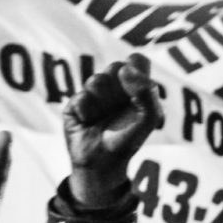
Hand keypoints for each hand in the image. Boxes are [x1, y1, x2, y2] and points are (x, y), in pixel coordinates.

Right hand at [65, 54, 161, 206]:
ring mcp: (92, 95)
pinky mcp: (74, 105)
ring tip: (104, 117)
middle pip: (115, 66)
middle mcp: (113, 87)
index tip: (137, 89)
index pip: (136, 60)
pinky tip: (89, 122)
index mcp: (133, 85)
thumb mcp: (149, 116)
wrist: (104, 162)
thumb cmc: (129, 139)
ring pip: (96, 80)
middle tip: (121, 107)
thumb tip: (124, 69)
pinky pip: (81, 98)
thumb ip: (146, 90)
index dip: (136, 70)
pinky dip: (88, 112)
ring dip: (104, 101)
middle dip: (119, 88)